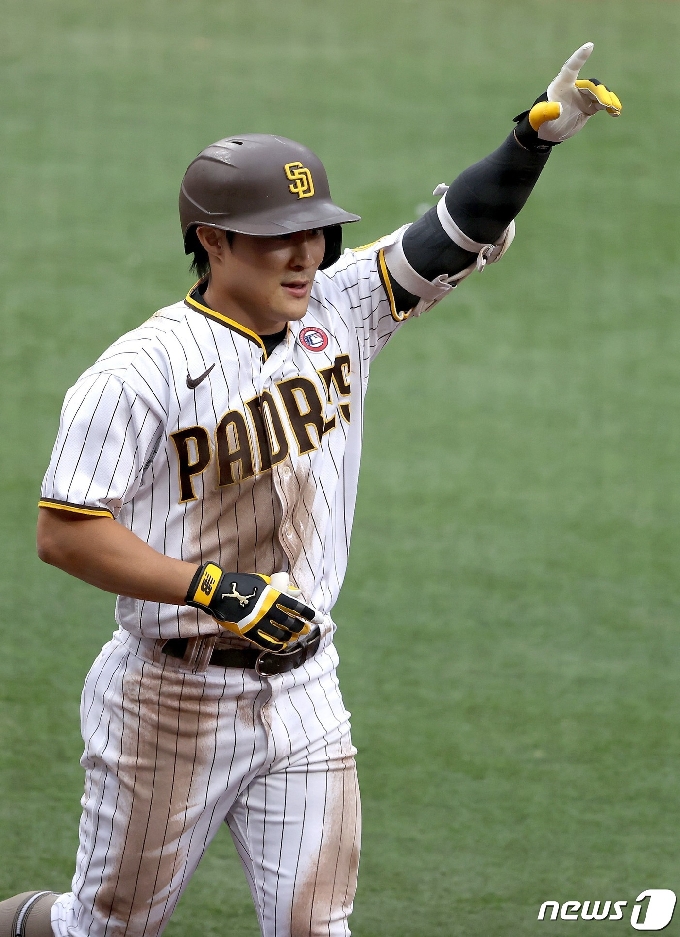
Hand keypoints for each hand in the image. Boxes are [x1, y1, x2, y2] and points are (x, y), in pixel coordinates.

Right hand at [186, 564, 320, 650]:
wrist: (217, 593)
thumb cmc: (241, 584)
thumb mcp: (261, 581)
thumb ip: (279, 588)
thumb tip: (297, 592)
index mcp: (272, 596)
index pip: (297, 607)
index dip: (310, 614)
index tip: (320, 619)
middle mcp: (268, 611)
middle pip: (291, 623)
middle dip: (301, 628)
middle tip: (306, 630)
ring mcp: (258, 623)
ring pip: (280, 635)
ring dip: (290, 637)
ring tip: (295, 638)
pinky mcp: (248, 632)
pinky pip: (266, 642)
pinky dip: (276, 646)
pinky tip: (282, 646)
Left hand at [530, 42, 621, 142]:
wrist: (548, 132)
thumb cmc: (541, 121)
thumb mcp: (540, 117)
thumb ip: (547, 112)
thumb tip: (559, 109)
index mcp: (561, 85)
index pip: (571, 68)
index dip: (579, 57)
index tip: (589, 46)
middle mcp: (574, 88)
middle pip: (590, 85)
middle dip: (598, 93)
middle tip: (604, 104)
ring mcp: (583, 97)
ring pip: (599, 93)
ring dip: (607, 99)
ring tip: (613, 108)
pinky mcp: (589, 106)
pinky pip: (602, 104)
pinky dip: (610, 106)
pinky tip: (615, 112)